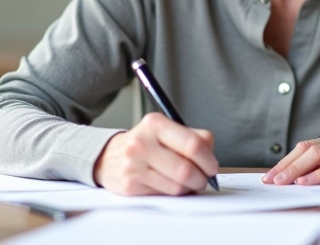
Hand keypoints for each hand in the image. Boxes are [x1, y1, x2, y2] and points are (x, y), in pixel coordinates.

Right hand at [93, 112, 217, 195]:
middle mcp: (142, 143)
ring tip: (187, 182)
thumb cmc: (145, 144)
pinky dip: (173, 193)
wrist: (107, 157)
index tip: (212, 166)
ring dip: (189, 188)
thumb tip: (210, 154)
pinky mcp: (130, 185)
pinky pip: (164, 194)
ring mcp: (134, 165)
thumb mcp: (165, 130)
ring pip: (177, 186)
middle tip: (204, 178)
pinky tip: (170, 185)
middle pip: (186, 169)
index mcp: (155, 124)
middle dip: (201, 178)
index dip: (208, 159)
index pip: (192, 144)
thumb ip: (193, 137)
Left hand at [262, 131, 319, 185]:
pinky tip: (308, 181)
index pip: (303, 150)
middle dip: (285, 166)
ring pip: (317, 154)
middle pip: (305, 150)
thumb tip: (302, 182)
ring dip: (297, 169)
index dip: (285, 163)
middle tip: (270, 180)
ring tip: (283, 181)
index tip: (269, 176)